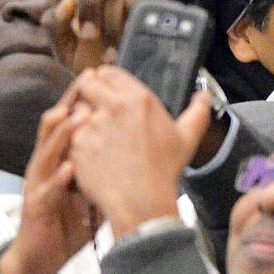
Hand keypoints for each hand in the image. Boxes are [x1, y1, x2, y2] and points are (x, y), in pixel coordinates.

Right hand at [0, 83, 98, 273]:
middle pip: (53, 127)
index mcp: (59, 158)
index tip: (100, 76)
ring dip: (62, 135)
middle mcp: (45, 165)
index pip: (69, 121)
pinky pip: (46, 191)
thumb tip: (134, 148)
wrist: (40, 257)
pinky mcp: (35, 208)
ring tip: (78, 117)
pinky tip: (69, 169)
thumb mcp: (91, 189)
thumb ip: (106, 167)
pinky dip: (57, 179)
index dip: (82, 98)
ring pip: (46, 153)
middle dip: (69, 103)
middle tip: (87, 81)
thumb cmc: (67, 220)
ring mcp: (38, 185)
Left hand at [42, 0, 164, 72]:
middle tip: (86, 34)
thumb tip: (67, 1)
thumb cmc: (97, 62)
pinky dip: (129, 27)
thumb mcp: (65, 49)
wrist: (131, 81)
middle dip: (87, 2)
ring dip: (109, 24)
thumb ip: (55, 24)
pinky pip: (138, 4)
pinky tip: (127, 45)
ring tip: (109, 53)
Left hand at [68, 66, 212, 236]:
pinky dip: (74, 140)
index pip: (109, 72)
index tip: (105, 93)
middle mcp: (113, 105)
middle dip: (88, 93)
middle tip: (94, 110)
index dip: (105, 81)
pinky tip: (87, 152)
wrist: (141, 201)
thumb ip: (198, 111)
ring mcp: (91, 124)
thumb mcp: (187, 138)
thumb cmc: (163, 171)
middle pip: (86, 83)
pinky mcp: (76, 142)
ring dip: (79, 116)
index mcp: (138, 98)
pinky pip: (68, 133)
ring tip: (91, 133)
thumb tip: (205, 95)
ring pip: (75, 107)